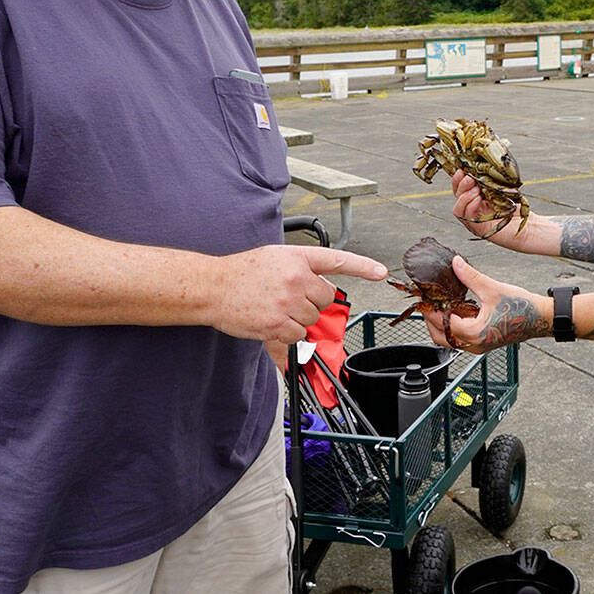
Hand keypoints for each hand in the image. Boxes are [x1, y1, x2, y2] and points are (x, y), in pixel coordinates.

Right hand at [211, 245, 385, 342]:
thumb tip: (322, 290)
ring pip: (311, 319)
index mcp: (297, 258)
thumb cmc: (241, 273)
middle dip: (311, 303)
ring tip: (274, 308)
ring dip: (297, 320)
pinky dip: (287, 335)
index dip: (363, 266)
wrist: (213, 287)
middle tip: (288, 299)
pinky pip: (297, 336)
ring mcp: (288, 301)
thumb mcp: (274, 259)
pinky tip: (270, 322)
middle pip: (325, 299)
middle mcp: (296, 277)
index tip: (381, 271)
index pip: (337, 260)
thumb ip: (300, 271)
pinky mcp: (278, 322)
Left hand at [421, 255, 551, 353]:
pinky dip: (453, 327)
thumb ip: (470, 276)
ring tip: (440, 304)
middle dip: (431, 319)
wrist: (541, 319)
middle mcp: (474, 345)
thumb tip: (455, 263)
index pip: (441, 323)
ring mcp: (478, 347)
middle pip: (440, 336)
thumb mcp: (492, 288)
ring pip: (449, 340)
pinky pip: (460, 339)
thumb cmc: (521, 307)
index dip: (430, 309)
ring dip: (441, 324)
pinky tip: (455, 311)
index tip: (424, 296)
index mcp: (474, 333)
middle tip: (428, 301)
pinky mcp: (483, 344)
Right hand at [451, 170, 525, 247]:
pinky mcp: (479, 229)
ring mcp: (474, 221)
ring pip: (458, 209)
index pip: (459, 190)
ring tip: (476, 189)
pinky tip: (478, 199)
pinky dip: (471, 207)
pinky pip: (468, 218)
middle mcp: (472, 211)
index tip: (462, 170)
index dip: (457, 180)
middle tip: (470, 178)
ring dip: (464, 197)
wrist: (528, 228)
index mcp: (475, 201)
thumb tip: (482, 169)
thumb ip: (490, 183)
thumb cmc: (516, 210)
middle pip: (457, 198)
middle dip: (461, 186)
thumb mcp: (501, 191)